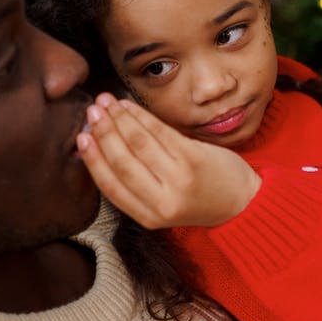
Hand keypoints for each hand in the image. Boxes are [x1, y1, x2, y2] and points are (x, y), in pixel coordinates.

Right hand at [76, 93, 260, 228]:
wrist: (241, 202)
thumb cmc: (196, 199)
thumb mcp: (161, 203)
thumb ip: (133, 184)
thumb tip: (96, 148)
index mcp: (148, 218)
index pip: (111, 186)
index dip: (93, 160)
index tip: (80, 137)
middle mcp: (162, 202)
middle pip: (122, 162)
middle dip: (103, 133)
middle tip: (91, 112)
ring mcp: (179, 180)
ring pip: (138, 143)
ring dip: (118, 119)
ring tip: (106, 102)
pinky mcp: (194, 158)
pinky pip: (160, 132)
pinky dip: (140, 116)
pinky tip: (128, 105)